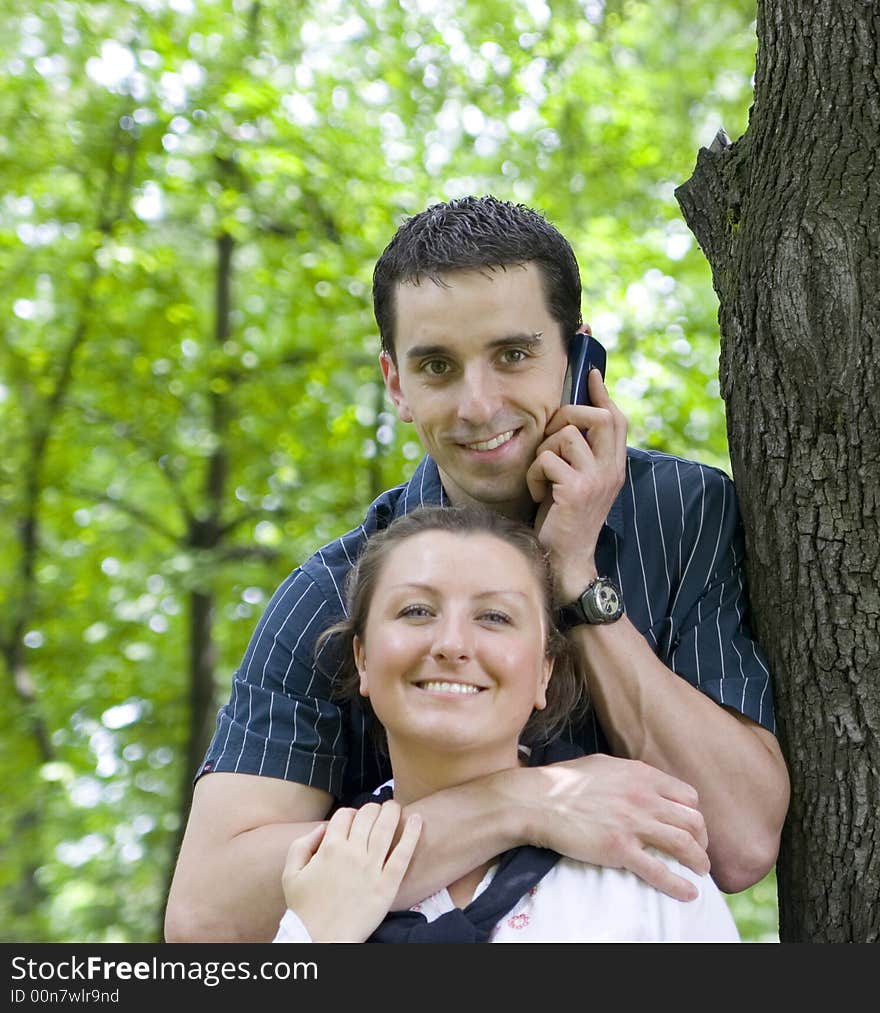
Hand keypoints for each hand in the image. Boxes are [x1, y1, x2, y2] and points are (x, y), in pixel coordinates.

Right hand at [281, 802, 421, 941]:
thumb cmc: (304, 909)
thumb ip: (301, 845)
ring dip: (392, 811)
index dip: (350, 813)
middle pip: (367, 816)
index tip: (354, 819)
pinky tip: (417, 820)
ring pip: (385, 829)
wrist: (320, 940)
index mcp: (329, 848)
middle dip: (372, 808)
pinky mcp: (387, 885)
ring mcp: (371, 868)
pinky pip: (402, 854)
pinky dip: (411, 835)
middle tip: (377, 809)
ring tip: (395, 806)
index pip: (345, 815)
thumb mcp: (290, 873)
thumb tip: (321, 828)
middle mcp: (352, 853)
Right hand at [523, 753, 709, 900]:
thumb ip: (629, 774)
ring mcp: (633, 824)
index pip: (687, 796)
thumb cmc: (563, 782)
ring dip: (699, 862)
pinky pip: (659, 871)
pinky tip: (688, 893)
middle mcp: (643, 797)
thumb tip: (642, 783)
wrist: (537, 801)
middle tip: (697, 852)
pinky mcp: (620, 849)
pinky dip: (678, 885)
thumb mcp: (603, 765)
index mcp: (640, 775)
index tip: (691, 828)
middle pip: (693, 821)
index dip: (694, 814)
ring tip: (699, 871)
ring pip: (685, 845)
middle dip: (702, 840)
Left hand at [527, 368, 626, 601]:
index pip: (617, 419)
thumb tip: (565, 421)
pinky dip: (533, 474)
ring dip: (543, 450)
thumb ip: (579, 455)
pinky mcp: (575, 491)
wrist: (566, 562)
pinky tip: (536, 493)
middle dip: (566, 416)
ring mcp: (596, 480)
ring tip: (541, 475)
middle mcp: (611, 471)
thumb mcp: (577, 482)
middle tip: (548, 436)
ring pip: (565, 434)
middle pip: (598, 416)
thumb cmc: (563, 520)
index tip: (590, 374)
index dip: (603, 394)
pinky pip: (546, 460)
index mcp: (614, 467)